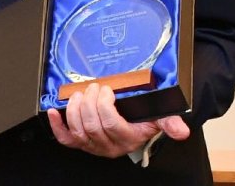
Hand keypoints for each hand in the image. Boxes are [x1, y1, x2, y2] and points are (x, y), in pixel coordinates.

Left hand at [46, 83, 189, 157]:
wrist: (133, 131)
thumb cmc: (141, 121)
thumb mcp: (157, 119)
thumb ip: (169, 122)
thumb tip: (181, 131)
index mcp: (127, 139)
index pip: (110, 124)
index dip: (104, 104)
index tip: (106, 90)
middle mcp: (109, 146)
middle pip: (92, 125)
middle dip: (89, 102)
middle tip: (93, 87)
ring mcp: (93, 146)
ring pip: (78, 130)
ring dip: (74, 109)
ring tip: (79, 95)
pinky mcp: (80, 144)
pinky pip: (65, 139)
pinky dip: (57, 126)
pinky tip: (53, 112)